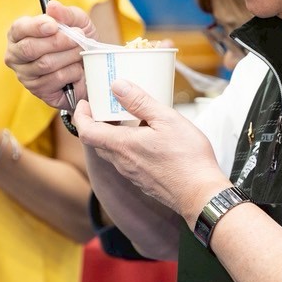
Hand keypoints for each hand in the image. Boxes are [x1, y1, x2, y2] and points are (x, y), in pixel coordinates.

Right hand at [5, 0, 92, 107]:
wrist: (92, 68)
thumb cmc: (78, 42)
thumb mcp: (77, 22)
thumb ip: (65, 13)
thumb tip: (52, 6)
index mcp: (18, 34)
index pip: (19, 29)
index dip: (36, 27)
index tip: (54, 25)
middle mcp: (16, 56)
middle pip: (30, 48)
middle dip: (57, 42)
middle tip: (78, 38)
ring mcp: (25, 76)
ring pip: (45, 64)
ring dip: (69, 56)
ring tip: (80, 52)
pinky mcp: (38, 91)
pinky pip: (56, 79)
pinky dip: (72, 72)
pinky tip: (77, 69)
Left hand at [73, 80, 226, 219]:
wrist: (201, 195)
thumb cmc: (187, 158)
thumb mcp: (166, 120)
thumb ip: (140, 102)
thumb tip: (117, 86)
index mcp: (123, 146)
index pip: (86, 132)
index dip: (80, 116)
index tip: (85, 103)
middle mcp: (122, 162)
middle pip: (97, 142)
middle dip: (96, 122)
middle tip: (106, 106)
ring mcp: (131, 174)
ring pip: (112, 152)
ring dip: (112, 135)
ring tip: (127, 119)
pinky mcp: (142, 180)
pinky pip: (125, 161)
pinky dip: (126, 146)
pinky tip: (144, 138)